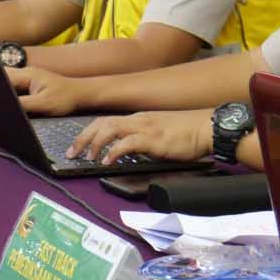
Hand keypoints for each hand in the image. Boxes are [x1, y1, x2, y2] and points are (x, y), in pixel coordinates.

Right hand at [7, 66, 88, 116]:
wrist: (81, 94)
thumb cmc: (65, 98)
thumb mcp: (43, 104)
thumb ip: (22, 105)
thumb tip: (4, 107)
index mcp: (26, 74)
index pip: (1, 77)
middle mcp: (25, 73)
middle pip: (1, 77)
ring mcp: (27, 77)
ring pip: (6, 81)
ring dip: (1, 91)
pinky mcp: (30, 84)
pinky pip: (14, 86)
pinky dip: (9, 93)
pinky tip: (10, 103)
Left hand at [66, 110, 212, 163]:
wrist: (207, 128)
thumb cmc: (187, 133)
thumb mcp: (159, 133)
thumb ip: (142, 140)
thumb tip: (128, 152)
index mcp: (138, 118)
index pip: (106, 121)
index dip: (89, 132)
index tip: (78, 146)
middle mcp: (138, 119)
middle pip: (101, 123)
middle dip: (83, 137)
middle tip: (72, 152)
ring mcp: (145, 127)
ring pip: (109, 129)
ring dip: (95, 143)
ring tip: (88, 157)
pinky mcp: (153, 138)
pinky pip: (127, 143)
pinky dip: (114, 151)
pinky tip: (107, 161)